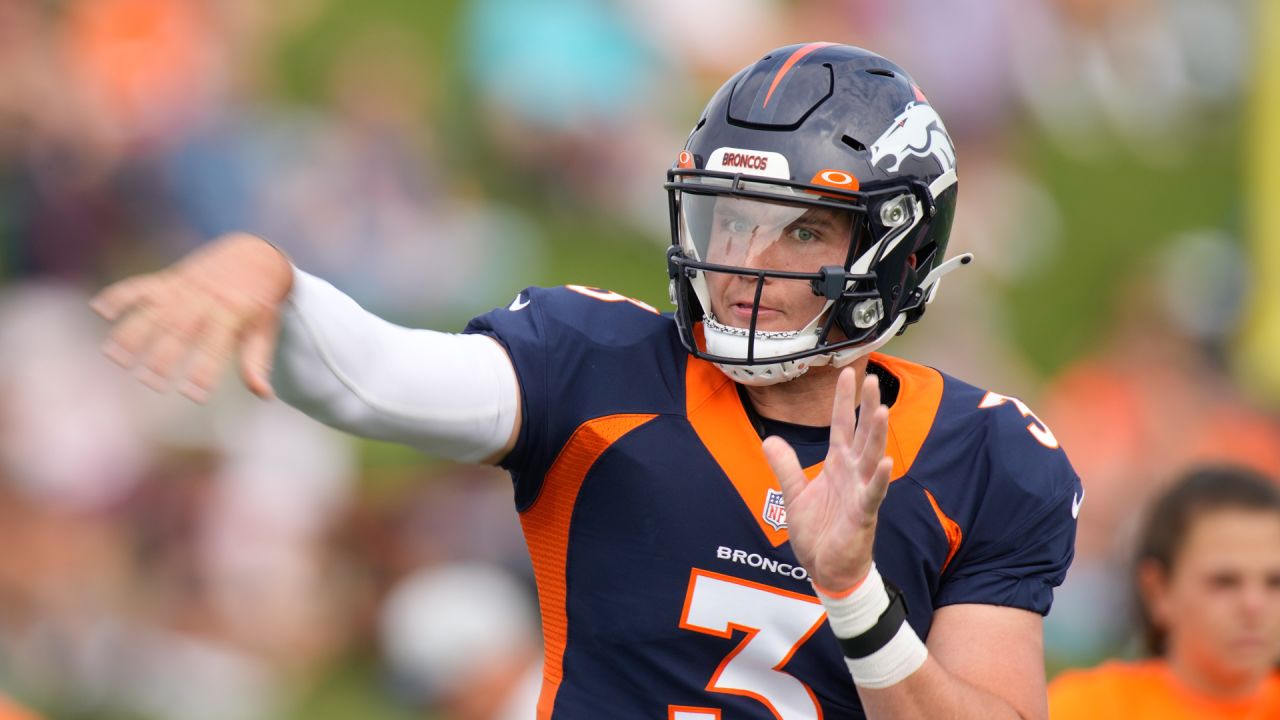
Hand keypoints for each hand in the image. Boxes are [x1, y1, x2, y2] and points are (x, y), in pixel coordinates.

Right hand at [90, 233, 293, 402]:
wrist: (255, 254)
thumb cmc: (260, 302)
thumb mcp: (265, 329)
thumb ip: (257, 360)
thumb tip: (264, 395)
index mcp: (232, 315)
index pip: (216, 348)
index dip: (204, 372)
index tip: (193, 396)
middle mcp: (204, 301)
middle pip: (179, 330)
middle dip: (164, 356)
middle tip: (150, 383)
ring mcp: (184, 288)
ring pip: (154, 310)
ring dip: (132, 331)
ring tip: (114, 356)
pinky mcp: (168, 279)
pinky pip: (141, 285)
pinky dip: (120, 295)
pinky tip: (98, 309)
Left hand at [763, 368, 892, 592]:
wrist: (826, 569)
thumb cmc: (817, 532)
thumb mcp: (794, 494)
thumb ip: (785, 467)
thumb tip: (770, 440)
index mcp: (837, 465)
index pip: (842, 426)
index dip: (844, 401)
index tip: (847, 374)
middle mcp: (852, 473)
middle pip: (861, 433)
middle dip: (867, 407)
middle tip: (873, 379)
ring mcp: (860, 492)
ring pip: (871, 457)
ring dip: (876, 435)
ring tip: (882, 409)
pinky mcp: (863, 515)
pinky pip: (872, 494)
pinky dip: (878, 479)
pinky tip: (886, 462)